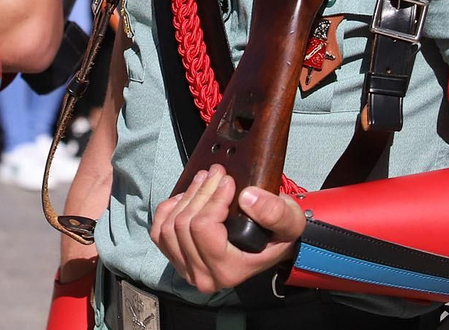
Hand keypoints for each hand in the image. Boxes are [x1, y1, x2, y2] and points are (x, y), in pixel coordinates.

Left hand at [149, 166, 303, 293]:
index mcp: (228, 271)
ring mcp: (186, 269)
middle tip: (217, 173)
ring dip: (187, 196)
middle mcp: (204, 276)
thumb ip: (275, 212)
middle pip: (185, 224)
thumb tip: (247, 198)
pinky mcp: (176, 258)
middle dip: (202, 191)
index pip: (204, 229)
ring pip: (170, 226)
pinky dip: (169, 209)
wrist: (269, 244)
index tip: (228, 181)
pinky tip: (187, 197)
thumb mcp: (289, 222)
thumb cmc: (278, 234)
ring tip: (204, 180)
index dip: (213, 199)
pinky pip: (159, 230)